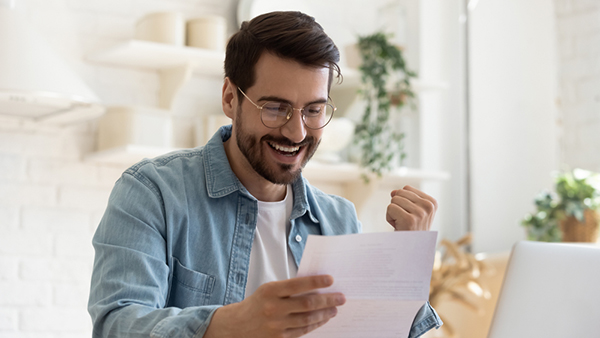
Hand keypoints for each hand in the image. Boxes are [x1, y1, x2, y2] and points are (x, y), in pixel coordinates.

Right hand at [204, 275, 344, 337]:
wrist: (237, 326)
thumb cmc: (257, 304)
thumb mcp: (268, 290)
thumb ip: (289, 288)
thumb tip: (317, 287)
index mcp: (270, 291)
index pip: (298, 285)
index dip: (316, 282)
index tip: (331, 280)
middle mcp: (273, 309)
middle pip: (307, 304)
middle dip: (327, 300)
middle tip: (341, 297)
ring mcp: (276, 326)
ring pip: (308, 319)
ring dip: (325, 314)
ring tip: (335, 308)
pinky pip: (303, 331)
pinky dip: (316, 324)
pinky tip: (324, 319)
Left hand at [386, 185, 437, 230]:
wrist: (412, 250)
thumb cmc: (411, 230)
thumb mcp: (412, 211)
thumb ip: (404, 198)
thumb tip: (393, 192)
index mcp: (432, 202)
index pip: (407, 188)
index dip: (402, 200)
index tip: (410, 214)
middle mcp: (428, 206)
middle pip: (399, 193)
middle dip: (397, 206)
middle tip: (403, 220)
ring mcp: (420, 213)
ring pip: (394, 200)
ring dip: (393, 212)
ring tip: (401, 223)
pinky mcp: (409, 220)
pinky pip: (390, 208)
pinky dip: (389, 217)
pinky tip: (397, 226)